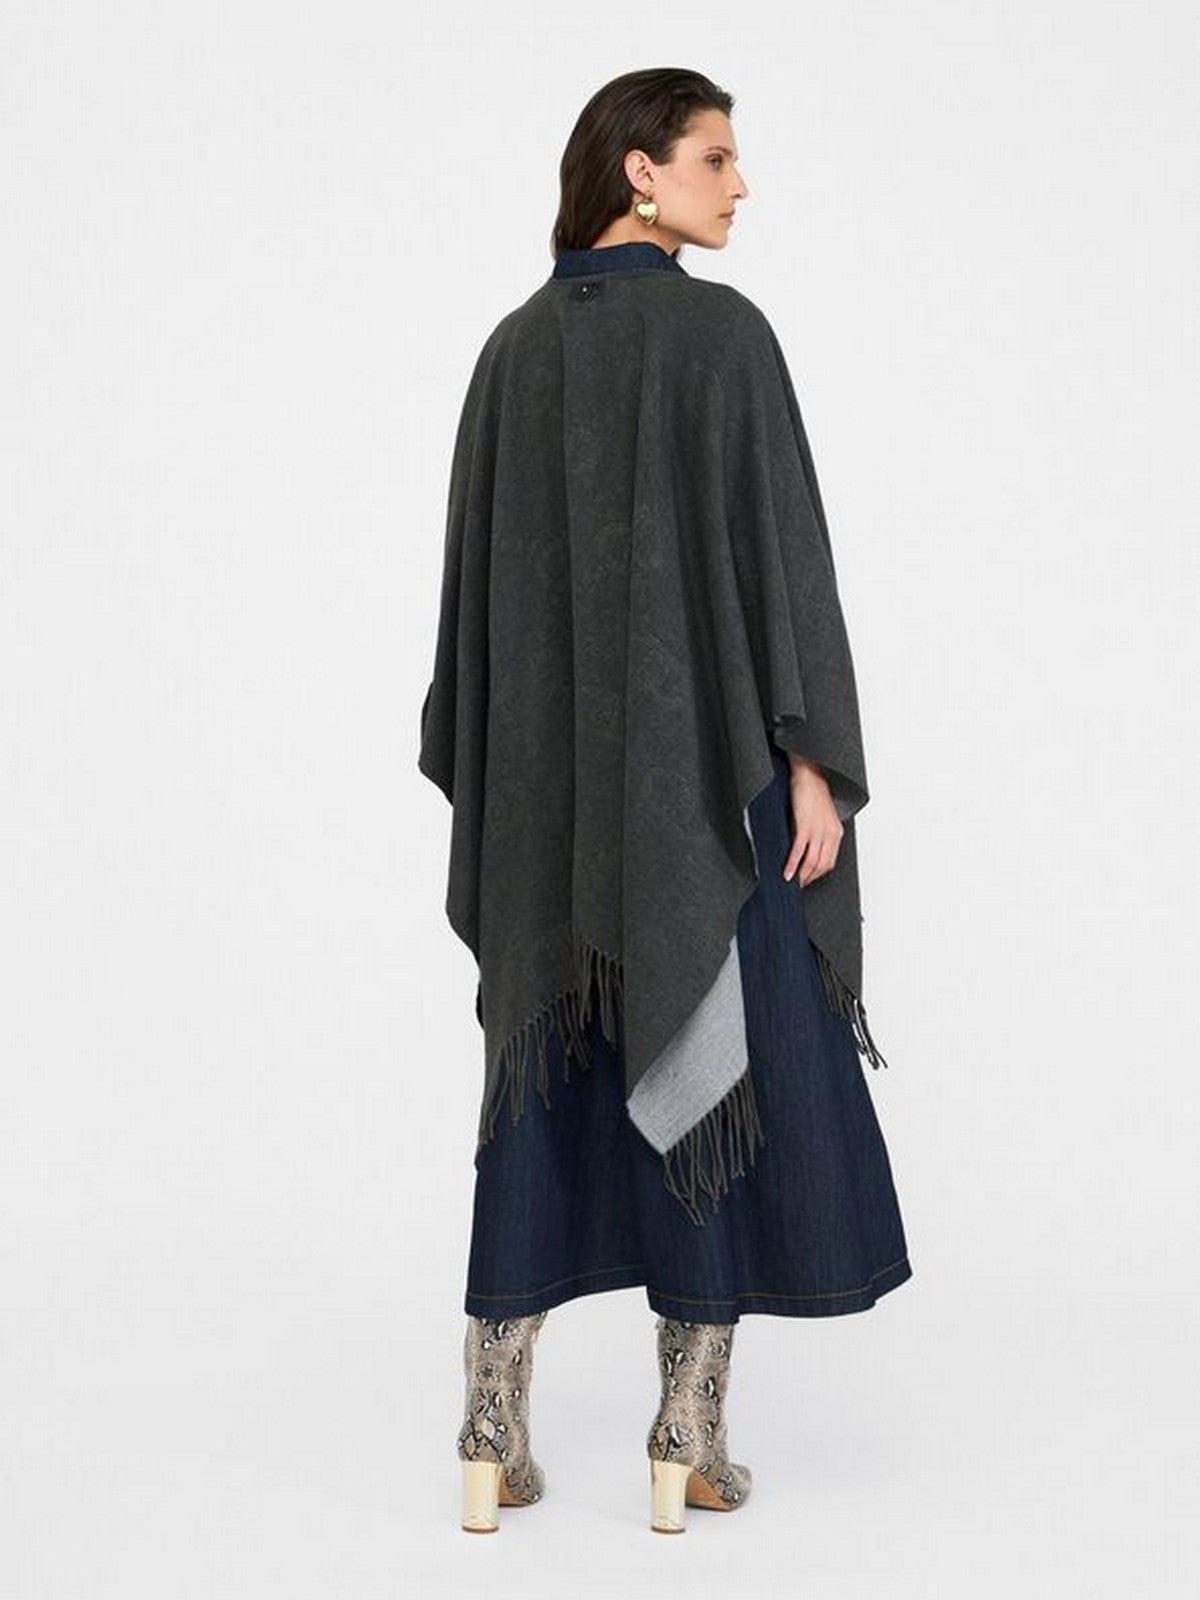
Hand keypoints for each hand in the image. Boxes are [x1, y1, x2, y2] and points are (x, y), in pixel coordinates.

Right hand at [782, 757, 842, 886]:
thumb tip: (808, 847)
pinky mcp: (805, 826)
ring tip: (792, 884)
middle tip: (798, 886)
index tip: (808, 880)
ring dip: (802, 876)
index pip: (829, 861)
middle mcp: (830, 834)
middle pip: (822, 865)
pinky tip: (786, 873)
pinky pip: (799, 851)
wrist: (809, 775)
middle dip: (810, 878)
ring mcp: (818, 831)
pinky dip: (792, 865)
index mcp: (836, 832)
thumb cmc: (813, 792)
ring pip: (811, 861)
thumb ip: (820, 832)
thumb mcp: (822, 816)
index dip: (818, 874)